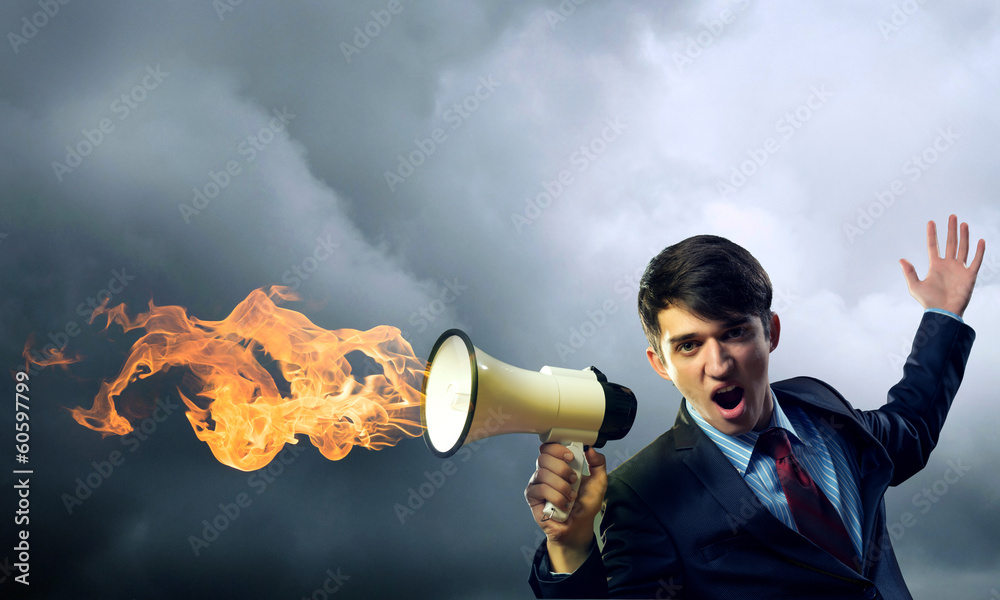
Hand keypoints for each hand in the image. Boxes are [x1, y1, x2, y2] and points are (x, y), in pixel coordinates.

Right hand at [524, 443, 606, 572]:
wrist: (579, 526)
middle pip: (544, 457)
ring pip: (543, 473)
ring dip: (561, 486)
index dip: (558, 448)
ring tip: (571, 497)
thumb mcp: (599, 482)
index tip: (571, 457)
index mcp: (558, 464)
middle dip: (562, 468)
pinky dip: (555, 497)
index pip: (549, 446)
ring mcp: (537, 483)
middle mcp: (545, 471)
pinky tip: (563, 505)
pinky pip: (539, 489)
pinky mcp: (532, 497)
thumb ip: (598, 463)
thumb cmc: (585, 504)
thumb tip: (589, 448)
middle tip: (573, 480)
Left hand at [900, 214, 985, 316]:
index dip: (932, 234)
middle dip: (951, 230)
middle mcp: (948, 265)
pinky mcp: (970, 275)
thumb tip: (901, 259)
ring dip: (964, 236)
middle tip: (952, 216)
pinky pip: (976, 261)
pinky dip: (979, 251)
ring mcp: (959, 269)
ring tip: (963, 223)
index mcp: (935, 266)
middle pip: (950, 243)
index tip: (931, 222)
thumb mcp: (915, 286)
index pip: (933, 246)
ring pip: (963, 248)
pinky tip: (980, 240)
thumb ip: (909, 272)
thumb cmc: (928, 302)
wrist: (943, 312)